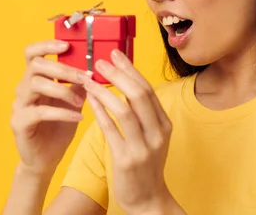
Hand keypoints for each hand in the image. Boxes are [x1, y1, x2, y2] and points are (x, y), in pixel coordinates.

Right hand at [10, 40, 88, 176]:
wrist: (46, 159)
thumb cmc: (59, 128)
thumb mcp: (73, 101)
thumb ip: (78, 84)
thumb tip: (94, 66)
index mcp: (35, 79)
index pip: (32, 53)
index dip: (46, 45)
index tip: (66, 45)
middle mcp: (23, 89)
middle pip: (36, 65)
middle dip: (63, 68)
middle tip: (85, 76)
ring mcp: (19, 105)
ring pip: (35, 84)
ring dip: (62, 90)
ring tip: (82, 101)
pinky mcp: (19, 122)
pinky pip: (39, 111)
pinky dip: (61, 112)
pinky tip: (78, 116)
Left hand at [79, 49, 182, 214]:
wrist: (148, 199)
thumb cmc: (146, 164)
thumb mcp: (153, 136)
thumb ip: (143, 113)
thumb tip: (126, 83)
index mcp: (165, 124)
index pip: (148, 89)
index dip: (131, 69)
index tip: (116, 54)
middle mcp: (157, 134)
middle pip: (139, 95)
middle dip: (119, 74)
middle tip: (102, 61)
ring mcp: (143, 147)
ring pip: (125, 111)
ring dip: (106, 91)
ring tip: (90, 79)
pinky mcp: (126, 160)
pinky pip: (111, 130)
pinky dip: (100, 112)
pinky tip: (90, 100)